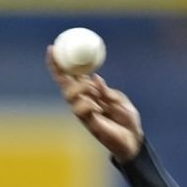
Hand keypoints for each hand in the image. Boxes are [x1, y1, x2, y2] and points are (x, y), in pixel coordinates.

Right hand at [46, 46, 143, 162]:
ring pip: (69, 97)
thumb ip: (107, 91)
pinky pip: (80, 111)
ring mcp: (84, 112)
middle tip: (68, 67)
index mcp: (90, 92)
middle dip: (61, 73)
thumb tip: (96, 78)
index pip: (72, 75)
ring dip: (79, 89)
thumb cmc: (127, 119)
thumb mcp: (120, 100)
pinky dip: (87, 105)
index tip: (52, 48)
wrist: (134, 139)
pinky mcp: (88, 123)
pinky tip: (97, 107)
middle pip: (64, 84)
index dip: (60, 64)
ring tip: (93, 91)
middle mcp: (83, 100)